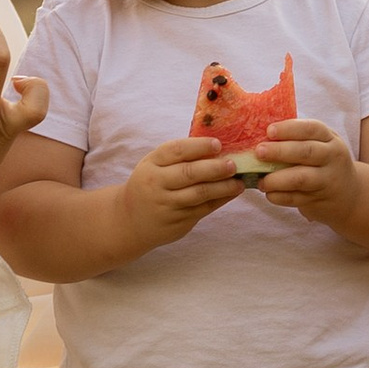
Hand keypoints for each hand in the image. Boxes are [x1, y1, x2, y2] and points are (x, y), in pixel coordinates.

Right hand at [120, 133, 248, 251]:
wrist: (130, 220)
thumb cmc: (149, 185)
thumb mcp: (154, 166)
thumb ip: (178, 157)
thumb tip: (217, 147)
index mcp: (152, 164)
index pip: (176, 151)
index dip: (199, 146)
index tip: (218, 144)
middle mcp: (157, 183)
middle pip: (189, 173)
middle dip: (214, 168)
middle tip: (233, 164)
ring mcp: (166, 205)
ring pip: (198, 194)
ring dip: (222, 188)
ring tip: (238, 183)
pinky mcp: (176, 223)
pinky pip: (202, 210)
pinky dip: (219, 201)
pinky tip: (231, 194)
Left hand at [251, 117, 358, 229]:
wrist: (349, 195)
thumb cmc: (324, 163)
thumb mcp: (321, 145)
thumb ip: (299, 139)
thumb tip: (260, 135)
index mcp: (330, 139)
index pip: (311, 129)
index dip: (289, 129)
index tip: (269, 131)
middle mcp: (332, 158)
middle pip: (306, 152)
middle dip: (280, 151)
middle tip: (259, 152)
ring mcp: (327, 180)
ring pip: (301, 178)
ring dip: (277, 179)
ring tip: (261, 181)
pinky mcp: (319, 200)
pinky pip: (296, 199)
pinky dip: (279, 196)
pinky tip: (269, 193)